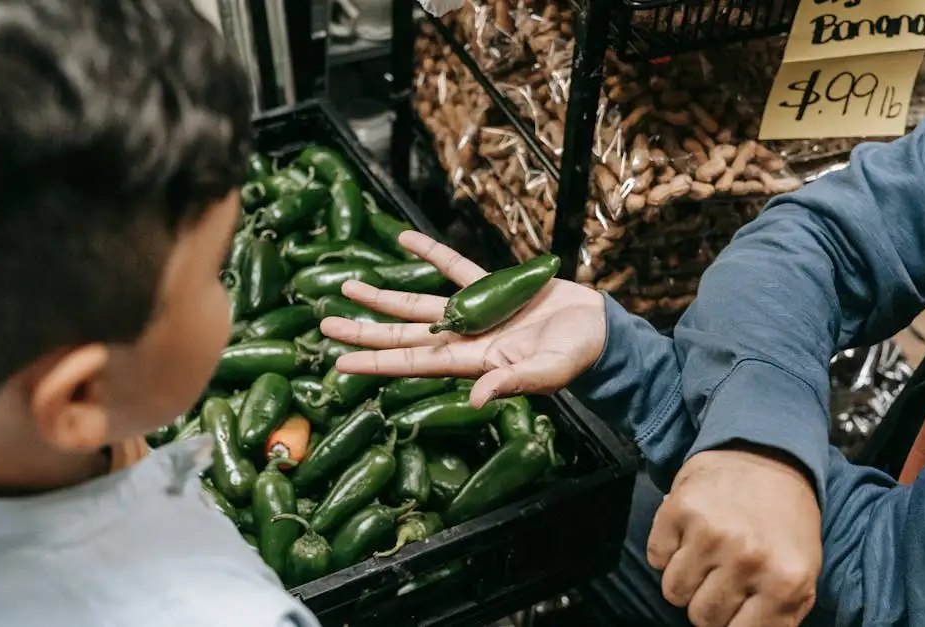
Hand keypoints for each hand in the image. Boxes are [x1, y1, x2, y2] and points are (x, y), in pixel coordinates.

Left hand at [320, 231, 606, 406]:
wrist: (601, 332)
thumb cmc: (577, 359)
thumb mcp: (548, 374)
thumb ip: (512, 384)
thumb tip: (476, 398)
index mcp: (471, 362)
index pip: (411, 363)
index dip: (375, 362)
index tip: (338, 362)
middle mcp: (464, 340)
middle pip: (402, 335)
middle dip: (364, 331)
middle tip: (323, 325)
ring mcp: (475, 314)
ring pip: (418, 304)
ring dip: (383, 297)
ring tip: (348, 286)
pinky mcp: (493, 289)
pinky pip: (453, 268)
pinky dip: (429, 254)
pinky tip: (403, 240)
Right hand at [648, 446, 821, 626]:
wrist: (767, 457)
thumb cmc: (783, 522)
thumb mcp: (801, 573)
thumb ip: (779, 614)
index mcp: (786, 580)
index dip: (731, 624)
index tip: (734, 610)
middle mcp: (748, 558)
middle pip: (702, 617)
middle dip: (707, 602)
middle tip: (721, 578)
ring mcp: (710, 532)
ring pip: (674, 591)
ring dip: (686, 579)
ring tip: (706, 556)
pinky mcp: (678, 510)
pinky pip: (656, 558)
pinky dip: (667, 552)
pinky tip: (689, 535)